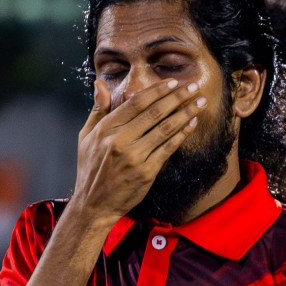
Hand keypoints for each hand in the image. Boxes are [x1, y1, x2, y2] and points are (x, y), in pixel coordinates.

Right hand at [70, 77, 205, 221]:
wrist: (94, 204)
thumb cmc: (90, 168)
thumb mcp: (86, 136)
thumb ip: (97, 109)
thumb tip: (100, 83)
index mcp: (106, 129)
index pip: (136, 103)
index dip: (157, 91)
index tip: (173, 82)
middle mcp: (120, 140)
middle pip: (154, 112)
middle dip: (177, 98)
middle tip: (193, 87)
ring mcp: (134, 156)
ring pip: (164, 129)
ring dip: (185, 114)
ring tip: (200, 103)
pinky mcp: (146, 171)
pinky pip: (168, 148)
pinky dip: (181, 134)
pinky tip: (192, 124)